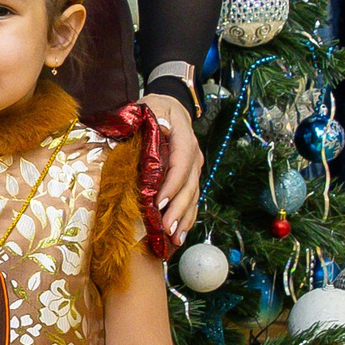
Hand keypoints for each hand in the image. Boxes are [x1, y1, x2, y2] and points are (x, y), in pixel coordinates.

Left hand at [139, 90, 201, 242]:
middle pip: (189, 184)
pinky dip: (187, 217)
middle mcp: (193, 154)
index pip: (181, 163)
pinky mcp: (191, 177)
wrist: (170, 106)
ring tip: (175, 238)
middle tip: (167, 229)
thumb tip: (160, 127)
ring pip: (193, 195)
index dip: (172, 184)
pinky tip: (181, 235)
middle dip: (178, 208)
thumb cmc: (154, 108)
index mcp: (184, 137)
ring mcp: (195, 167)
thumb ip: (152, 116)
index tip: (159, 202)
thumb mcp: (150, 106)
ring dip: (185, 218)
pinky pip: (192, 199)